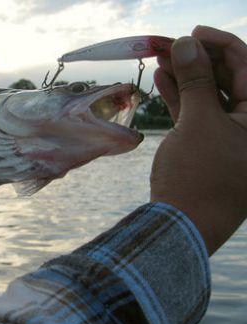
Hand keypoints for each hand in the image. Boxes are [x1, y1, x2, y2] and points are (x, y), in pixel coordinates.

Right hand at [150, 26, 246, 254]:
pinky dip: (180, 96)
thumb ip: (196, 80)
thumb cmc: (200, 174)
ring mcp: (229, 135)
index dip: (222, 45)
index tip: (194, 32)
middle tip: (172, 45)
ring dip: (187, 76)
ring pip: (210, 95)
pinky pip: (197, 112)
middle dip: (200, 59)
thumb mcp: (200, 122)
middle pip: (229, 79)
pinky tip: (162, 80)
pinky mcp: (207, 145)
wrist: (183, 223)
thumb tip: (186, 43)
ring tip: (162, 58)